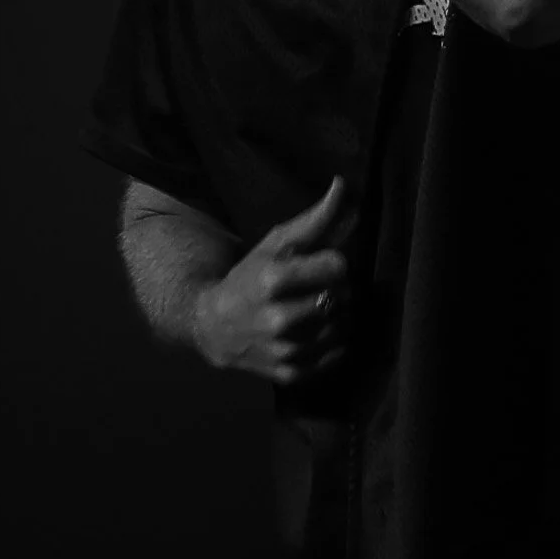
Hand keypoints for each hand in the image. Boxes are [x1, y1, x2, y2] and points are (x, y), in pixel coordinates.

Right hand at [194, 175, 353, 385]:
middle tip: (319, 286)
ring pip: (345, 326)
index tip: (322, 263)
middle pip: (343, 296)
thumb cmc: (249, 277)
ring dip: (339, 314)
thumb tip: (343, 185)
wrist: (214, 328)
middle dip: (337, 288)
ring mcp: (286, 350)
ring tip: (319, 307)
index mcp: (273, 279)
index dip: (334, 262)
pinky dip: (335, 341)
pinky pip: (337, 354)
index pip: (338, 266)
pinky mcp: (292, 373)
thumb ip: (315, 218)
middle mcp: (279, 318)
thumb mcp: (275, 243)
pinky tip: (316, 330)